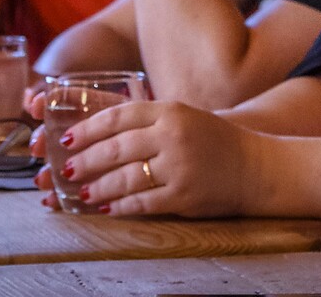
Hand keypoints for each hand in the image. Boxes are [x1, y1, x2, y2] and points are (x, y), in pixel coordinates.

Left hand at [44, 99, 258, 217]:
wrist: (254, 166)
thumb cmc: (214, 140)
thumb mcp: (184, 116)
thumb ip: (149, 119)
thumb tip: (101, 129)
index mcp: (170, 111)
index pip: (119, 115)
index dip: (89, 128)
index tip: (67, 138)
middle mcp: (172, 136)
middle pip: (117, 148)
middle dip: (86, 160)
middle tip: (65, 169)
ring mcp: (178, 167)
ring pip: (125, 178)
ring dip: (98, 187)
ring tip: (80, 193)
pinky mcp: (183, 195)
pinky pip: (143, 202)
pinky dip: (121, 207)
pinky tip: (106, 209)